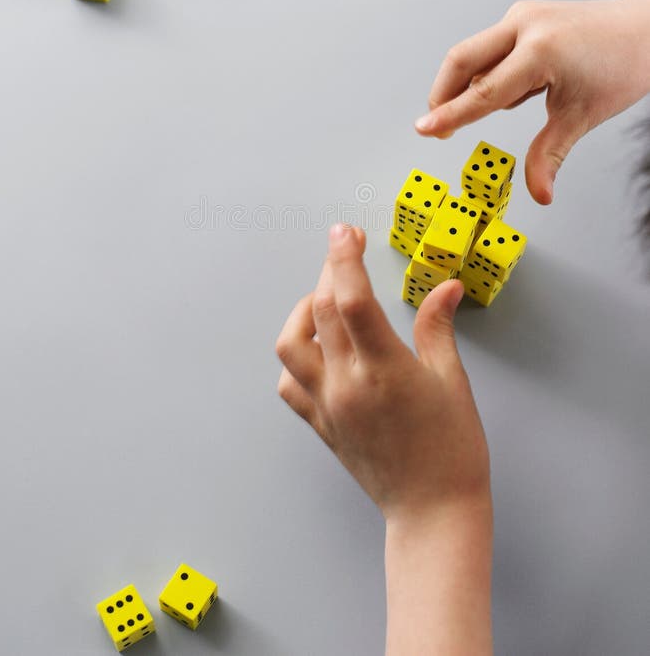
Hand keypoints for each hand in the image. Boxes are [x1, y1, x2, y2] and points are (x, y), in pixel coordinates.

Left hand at [276, 225, 492, 654]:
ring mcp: (327, 405)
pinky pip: (290, 383)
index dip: (346, 257)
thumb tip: (446, 286)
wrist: (432, 511)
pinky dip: (296, 356)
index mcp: (384, 369)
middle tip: (346, 249)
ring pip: (291, 343)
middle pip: (322, 309)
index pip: (353, 298)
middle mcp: (347, 384)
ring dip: (303, 310)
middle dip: (331, 269)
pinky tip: (319, 347)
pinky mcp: (320, 424)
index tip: (346, 231)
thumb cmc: (453, 448)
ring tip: (327, 299)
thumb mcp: (453, 381)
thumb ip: (438, 327)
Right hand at [415, 0, 649, 204]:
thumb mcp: (583, 117)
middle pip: (461, 60)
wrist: (645, 28)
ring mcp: (522, 16)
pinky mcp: (522, 16)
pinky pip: (491, 49)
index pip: (483, 92)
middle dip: (443, 95)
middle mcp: (525, 25)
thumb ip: (549, 155)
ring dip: (470, 86)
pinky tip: (519, 87)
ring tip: (513, 104)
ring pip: (474, 55)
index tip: (423, 128)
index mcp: (541, 50)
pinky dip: (490, 73)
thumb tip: (538, 193)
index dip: (450, 114)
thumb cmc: (623, 65)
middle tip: (437, 127)